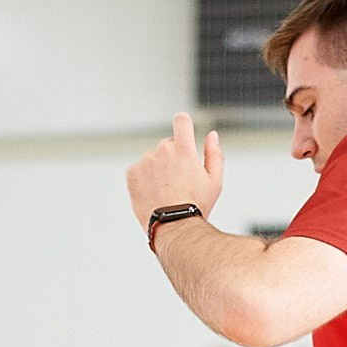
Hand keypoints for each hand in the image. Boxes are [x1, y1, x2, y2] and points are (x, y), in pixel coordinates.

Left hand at [126, 112, 222, 231]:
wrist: (172, 226)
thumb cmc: (196, 205)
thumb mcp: (214, 180)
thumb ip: (214, 153)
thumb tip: (212, 135)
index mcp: (183, 149)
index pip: (181, 120)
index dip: (183, 123)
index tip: (183, 130)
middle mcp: (162, 151)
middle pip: (167, 144)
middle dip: (172, 157)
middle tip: (178, 181)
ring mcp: (145, 161)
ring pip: (152, 158)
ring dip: (157, 168)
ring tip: (165, 191)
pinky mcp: (132, 173)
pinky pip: (139, 169)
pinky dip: (144, 178)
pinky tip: (153, 192)